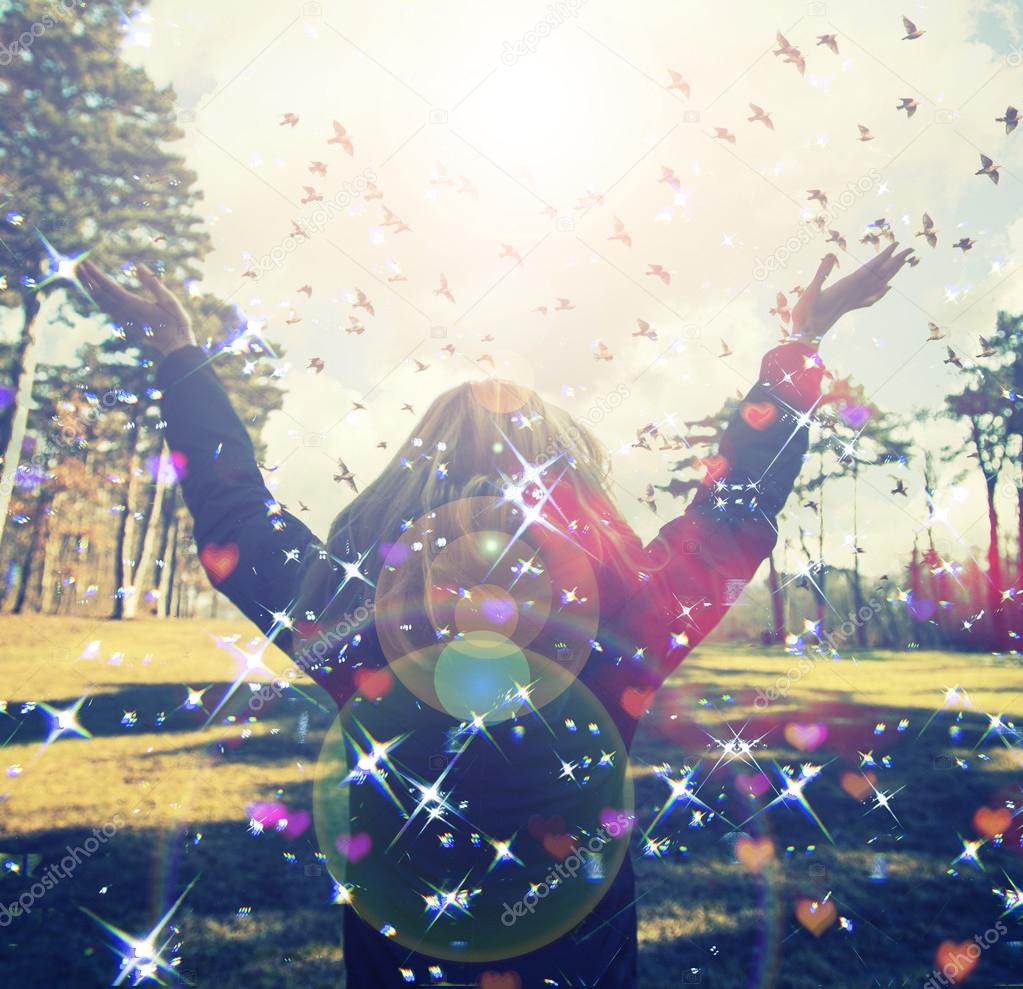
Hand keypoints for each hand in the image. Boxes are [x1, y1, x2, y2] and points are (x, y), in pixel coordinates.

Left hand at [79, 259, 195, 357]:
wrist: (176, 346)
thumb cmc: (176, 322)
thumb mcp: (169, 300)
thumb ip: (153, 283)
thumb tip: (138, 266)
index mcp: (134, 305)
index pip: (108, 287)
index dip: (95, 274)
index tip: (84, 263)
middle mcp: (124, 313)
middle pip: (99, 294)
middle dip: (86, 279)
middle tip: (76, 265)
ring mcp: (123, 319)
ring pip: (100, 302)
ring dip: (89, 288)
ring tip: (82, 275)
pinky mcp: (125, 323)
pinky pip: (106, 308)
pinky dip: (97, 298)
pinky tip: (95, 292)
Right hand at [791, 242, 914, 345]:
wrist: (806, 339)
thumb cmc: (805, 317)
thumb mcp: (810, 292)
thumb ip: (821, 274)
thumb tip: (832, 255)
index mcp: (845, 288)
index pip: (869, 270)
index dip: (883, 257)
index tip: (896, 246)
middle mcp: (853, 294)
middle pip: (878, 276)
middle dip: (894, 262)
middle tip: (910, 250)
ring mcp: (852, 302)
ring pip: (877, 285)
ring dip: (891, 273)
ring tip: (902, 262)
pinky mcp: (848, 307)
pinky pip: (870, 298)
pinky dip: (881, 291)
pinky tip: (887, 288)